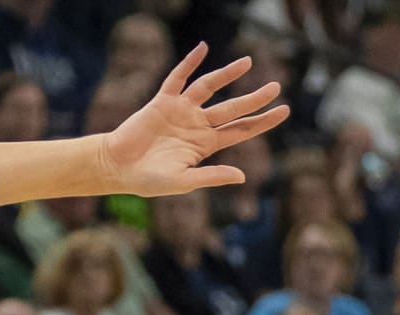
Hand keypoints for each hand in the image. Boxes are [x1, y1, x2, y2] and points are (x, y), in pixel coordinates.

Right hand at [100, 43, 288, 197]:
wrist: (116, 167)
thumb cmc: (147, 180)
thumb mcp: (183, 181)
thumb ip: (212, 176)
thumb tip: (242, 177)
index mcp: (205, 145)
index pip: (241, 130)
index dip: (262, 121)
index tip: (283, 110)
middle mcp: (197, 125)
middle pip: (232, 108)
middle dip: (254, 98)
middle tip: (276, 87)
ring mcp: (180, 111)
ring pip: (210, 88)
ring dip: (227, 75)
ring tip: (248, 62)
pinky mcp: (162, 102)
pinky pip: (178, 78)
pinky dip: (189, 63)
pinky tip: (202, 49)